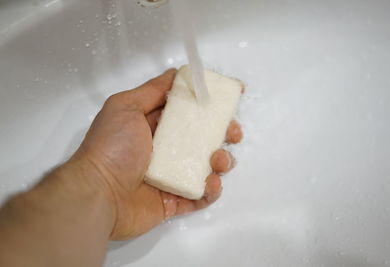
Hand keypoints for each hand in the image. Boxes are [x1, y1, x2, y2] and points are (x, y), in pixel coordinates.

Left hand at [70, 69, 242, 239]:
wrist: (99, 194)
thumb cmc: (112, 147)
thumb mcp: (126, 107)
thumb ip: (152, 90)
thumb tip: (176, 73)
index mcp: (154, 125)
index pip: (188, 111)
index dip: (209, 104)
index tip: (231, 97)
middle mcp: (165, 149)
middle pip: (202, 138)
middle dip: (223, 132)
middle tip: (233, 132)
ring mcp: (171, 175)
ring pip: (206, 165)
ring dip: (221, 161)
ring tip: (218, 160)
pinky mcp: (174, 200)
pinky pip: (200, 194)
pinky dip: (211, 189)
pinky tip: (210, 182)